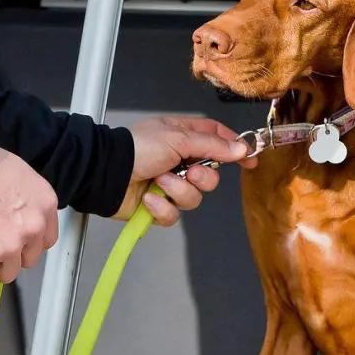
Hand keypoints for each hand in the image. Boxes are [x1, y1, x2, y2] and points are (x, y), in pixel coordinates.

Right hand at [0, 145, 58, 283]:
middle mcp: (33, 229)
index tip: (18, 240)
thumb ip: (25, 201)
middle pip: (29, 259)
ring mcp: (11, 246)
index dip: (30, 242)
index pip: (47, 239)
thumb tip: (16, 212)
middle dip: (13, 255)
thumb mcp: (19, 175)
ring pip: (9, 273)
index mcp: (45, 206)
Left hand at [114, 116, 255, 226]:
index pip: (217, 140)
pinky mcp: (158, 207)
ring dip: (177, 191)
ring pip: (194, 198)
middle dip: (201, 178)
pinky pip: (173, 215)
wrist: (105, 173)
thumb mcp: (177, 138)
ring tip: (159, 182)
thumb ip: (212, 146)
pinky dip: (162, 208)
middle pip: (210, 177)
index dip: (234, 150)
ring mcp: (168, 185)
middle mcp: (179, 161)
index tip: (250, 161)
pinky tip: (149, 200)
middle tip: (186, 172)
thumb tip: (241, 148)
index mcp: (183, 138)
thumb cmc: (137, 148)